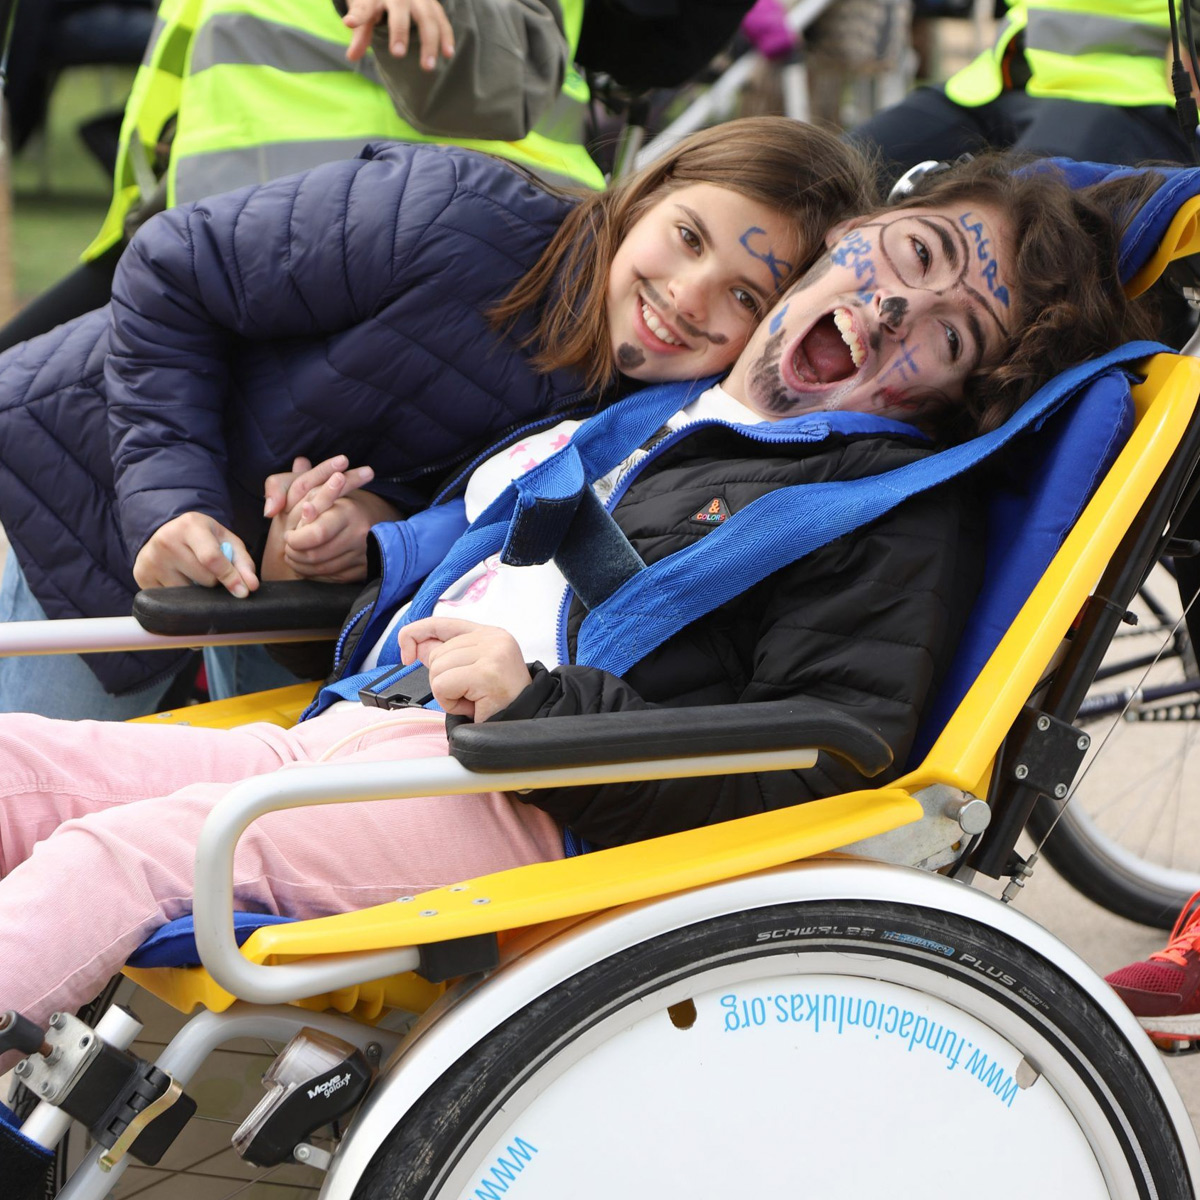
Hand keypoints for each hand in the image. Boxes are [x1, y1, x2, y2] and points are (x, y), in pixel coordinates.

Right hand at [133, 513, 258, 596]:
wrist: (166, 532)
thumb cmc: (203, 538)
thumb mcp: (226, 541)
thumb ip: (243, 562)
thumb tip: (250, 587)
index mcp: (190, 526)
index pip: (211, 558)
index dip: (229, 576)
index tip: (243, 591)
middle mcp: (166, 541)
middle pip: (203, 579)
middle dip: (214, 581)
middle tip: (209, 570)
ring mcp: (150, 559)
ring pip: (187, 592)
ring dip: (197, 590)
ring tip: (193, 574)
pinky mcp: (141, 576)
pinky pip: (170, 599)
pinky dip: (181, 595)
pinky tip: (179, 579)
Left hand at [262, 455, 397, 582]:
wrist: (370, 517)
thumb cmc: (332, 499)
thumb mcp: (310, 485)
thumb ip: (285, 489)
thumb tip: (271, 510)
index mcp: (347, 511)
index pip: (316, 534)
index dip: (296, 539)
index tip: (288, 535)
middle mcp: (359, 535)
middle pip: (315, 555)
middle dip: (294, 553)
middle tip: (289, 546)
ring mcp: (363, 555)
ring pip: (321, 569)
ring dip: (301, 564)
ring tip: (296, 553)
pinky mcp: (362, 570)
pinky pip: (331, 578)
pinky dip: (314, 573)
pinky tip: (309, 563)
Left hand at [342, 0, 454, 67]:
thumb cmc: (379, 1)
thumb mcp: (367, 12)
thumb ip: (361, 33)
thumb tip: (351, 56)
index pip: (366, 5)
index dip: (359, 14)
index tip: (349, 23)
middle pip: (400, 10)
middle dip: (399, 31)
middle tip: (397, 54)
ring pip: (427, 17)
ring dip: (429, 43)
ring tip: (428, 67)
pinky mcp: (434, 5)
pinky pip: (442, 20)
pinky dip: (446, 37)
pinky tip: (447, 54)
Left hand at [399, 617, 531, 721]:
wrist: (525, 722)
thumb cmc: (499, 701)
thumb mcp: (469, 672)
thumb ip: (445, 656)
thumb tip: (414, 645)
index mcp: (489, 634)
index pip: (441, 623)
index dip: (416, 633)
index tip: (405, 652)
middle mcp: (493, 638)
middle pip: (435, 653)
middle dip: (444, 680)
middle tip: (469, 693)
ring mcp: (492, 653)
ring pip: (436, 670)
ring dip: (448, 694)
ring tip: (473, 699)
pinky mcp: (487, 672)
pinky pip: (442, 686)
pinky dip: (450, 702)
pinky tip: (472, 705)